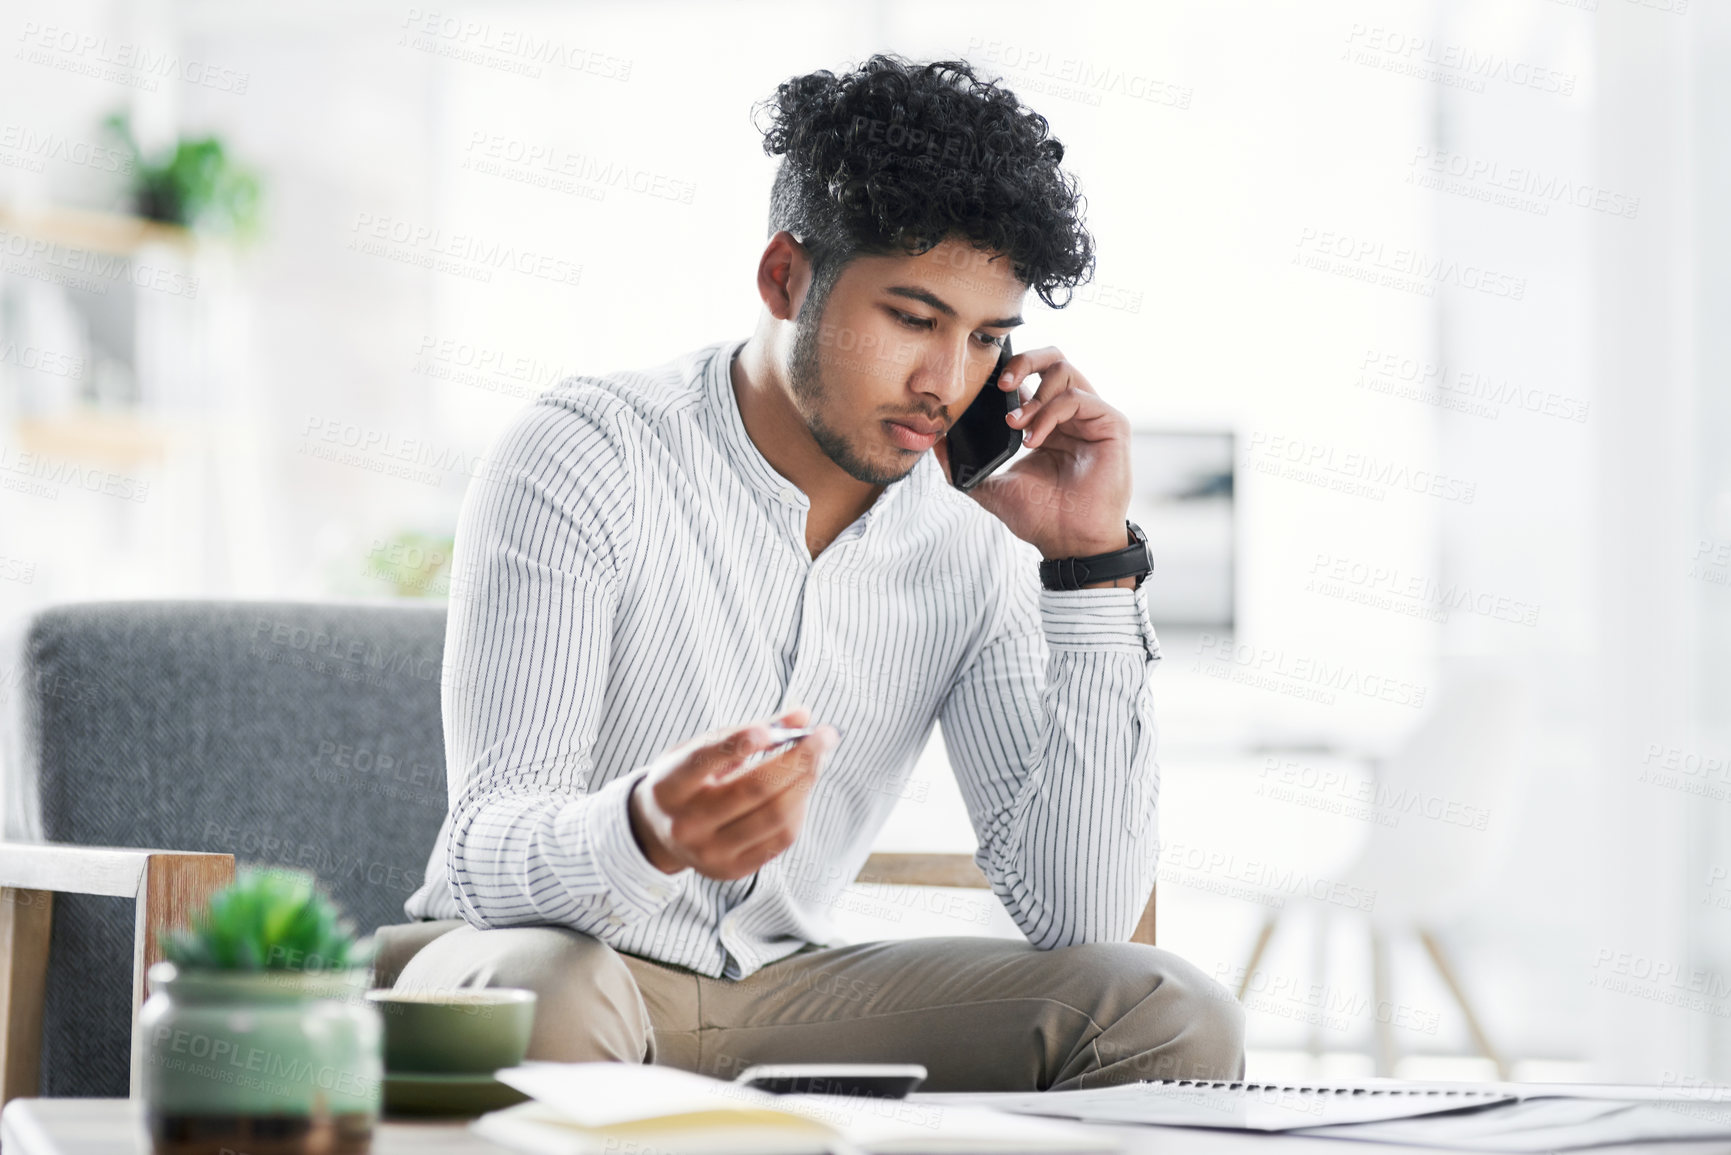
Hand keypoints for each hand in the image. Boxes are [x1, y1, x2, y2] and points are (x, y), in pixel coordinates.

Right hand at [627, 705, 839, 879]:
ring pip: (776, 815)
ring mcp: (709, 853)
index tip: (770, 730)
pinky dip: (799, 807)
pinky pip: (781, 838)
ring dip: (806, 781)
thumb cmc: (689, 779)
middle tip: (824, 735)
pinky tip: (802, 788)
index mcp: (669, 787)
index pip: (703, 762)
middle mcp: (685, 824)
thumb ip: (750, 729)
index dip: (737, 744)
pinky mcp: (732, 870)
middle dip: (798, 759)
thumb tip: (803, 715)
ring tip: (819, 758)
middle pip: (754, 789)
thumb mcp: (702, 747)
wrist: (660, 833)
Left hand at [932, 346, 1132, 559]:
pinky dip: (1050, 412)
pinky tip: (1034, 438)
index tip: (983, 388)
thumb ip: (962, 466)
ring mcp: (1093, 417)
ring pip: (1065, 370)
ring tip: (1016, 425)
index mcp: (1048, 422)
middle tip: (1000, 384)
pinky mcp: (1112, 424)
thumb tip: (934, 443)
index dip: (1008, 373)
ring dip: (1033, 395)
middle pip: (1053, 359)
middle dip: (1023, 361)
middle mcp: (1072, 414)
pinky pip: (1078, 397)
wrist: (1068, 542)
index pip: (1031, 377)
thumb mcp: (991, 487)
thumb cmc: (1040, 517)